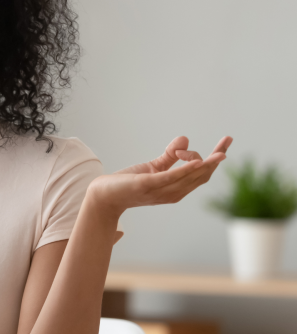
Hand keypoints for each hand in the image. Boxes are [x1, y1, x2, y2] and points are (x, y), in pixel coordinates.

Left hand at [88, 135, 232, 216]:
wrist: (105, 195)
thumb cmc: (129, 183)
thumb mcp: (154, 167)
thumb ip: (170, 155)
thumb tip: (186, 138)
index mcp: (177, 188)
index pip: (203, 174)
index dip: (216, 158)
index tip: (227, 141)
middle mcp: (173, 193)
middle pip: (202, 175)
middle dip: (216, 159)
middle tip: (228, 140)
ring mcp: (161, 191)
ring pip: (190, 177)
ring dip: (206, 164)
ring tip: (219, 152)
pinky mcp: (148, 185)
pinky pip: (171, 177)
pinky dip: (185, 169)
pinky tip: (196, 161)